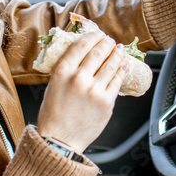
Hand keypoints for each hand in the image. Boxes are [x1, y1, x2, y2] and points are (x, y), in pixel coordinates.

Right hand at [36, 33, 127, 151]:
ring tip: (119, 49)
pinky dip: (122, 71)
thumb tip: (80, 57)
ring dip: (117, 54)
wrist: (60, 141)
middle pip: (99, 52)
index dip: (93, 37)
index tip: (97, 35)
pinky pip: (117, 81)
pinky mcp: (106, 102)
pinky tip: (123, 66)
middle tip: (110, 40)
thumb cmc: (53, 116)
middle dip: (107, 43)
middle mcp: (79, 78)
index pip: (81, 45)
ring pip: (111, 64)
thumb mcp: (52, 86)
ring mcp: (94, 90)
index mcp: (63, 72)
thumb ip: (66, 71)